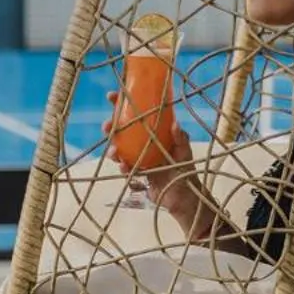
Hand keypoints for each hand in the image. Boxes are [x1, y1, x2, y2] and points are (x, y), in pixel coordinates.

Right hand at [102, 93, 197, 210]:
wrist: (182, 197)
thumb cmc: (186, 169)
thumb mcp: (184, 151)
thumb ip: (180, 138)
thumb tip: (175, 124)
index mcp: (153, 132)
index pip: (136, 113)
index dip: (122, 104)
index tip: (112, 96)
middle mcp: (143, 142)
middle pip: (122, 130)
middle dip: (111, 127)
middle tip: (107, 126)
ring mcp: (138, 157)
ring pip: (119, 148)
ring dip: (113, 149)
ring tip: (114, 152)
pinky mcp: (135, 172)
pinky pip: (124, 167)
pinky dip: (122, 166)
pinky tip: (124, 167)